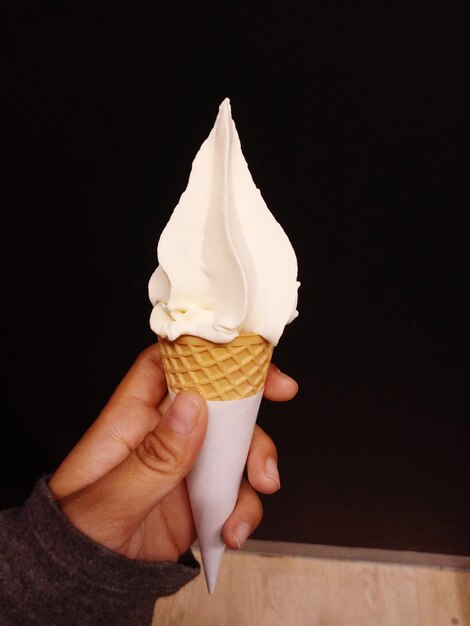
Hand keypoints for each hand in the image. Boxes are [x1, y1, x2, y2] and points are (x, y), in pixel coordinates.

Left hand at [48, 343, 297, 561]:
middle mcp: (164, 437)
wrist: (87, 585)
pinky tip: (233, 530)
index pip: (168, 364)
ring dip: (256, 463)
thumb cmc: (77, 535)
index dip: (205, 350)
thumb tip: (191, 404)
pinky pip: (236, 491)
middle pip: (217, 401)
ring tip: (258, 489)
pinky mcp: (200, 499)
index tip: (244, 354)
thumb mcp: (110, 498)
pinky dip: (245, 508)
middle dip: (250, 408)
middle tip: (280, 401)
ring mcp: (185, 467)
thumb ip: (153, 455)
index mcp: (132, 419)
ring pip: (235, 445)